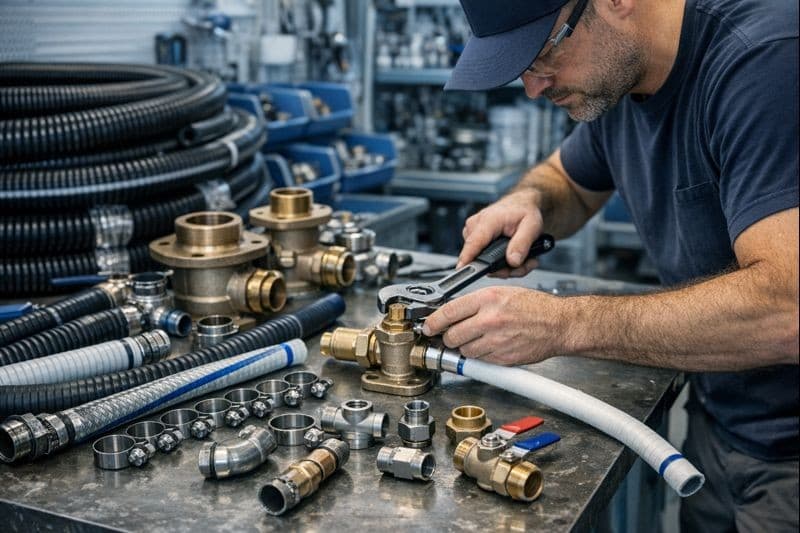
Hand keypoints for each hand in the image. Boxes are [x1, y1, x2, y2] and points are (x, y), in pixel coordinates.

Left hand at [421, 286, 566, 364]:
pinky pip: (480, 361)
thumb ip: (475, 302)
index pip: (448, 312)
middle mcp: (489, 320)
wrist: (558, 324)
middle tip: (451, 335)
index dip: (433, 322)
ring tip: (477, 339)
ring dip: (465, 348)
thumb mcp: (502, 293)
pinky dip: (480, 356)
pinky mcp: (502, 358)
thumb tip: (452, 312)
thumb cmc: (534, 307)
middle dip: (448, 338)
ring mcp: (496, 341)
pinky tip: (490, 346)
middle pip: (451, 336)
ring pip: (464, 351)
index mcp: (487, 299)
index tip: (428, 327)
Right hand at [459, 189, 543, 276]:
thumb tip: (513, 261)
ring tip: (520, 258)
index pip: (474, 242)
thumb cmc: (524, 211)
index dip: (467, 258)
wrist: (521, 203)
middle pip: (481, 258)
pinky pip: (484, 258)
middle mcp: (476, 225)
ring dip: (504, 266)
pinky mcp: (475, 238)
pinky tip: (511, 255)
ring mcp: (473, 232)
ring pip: (484, 261)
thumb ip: (522, 244)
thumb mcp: (532, 226)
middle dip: (504, 268)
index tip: (463, 270)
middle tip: (522, 264)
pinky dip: (499, 262)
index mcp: (489, 220)